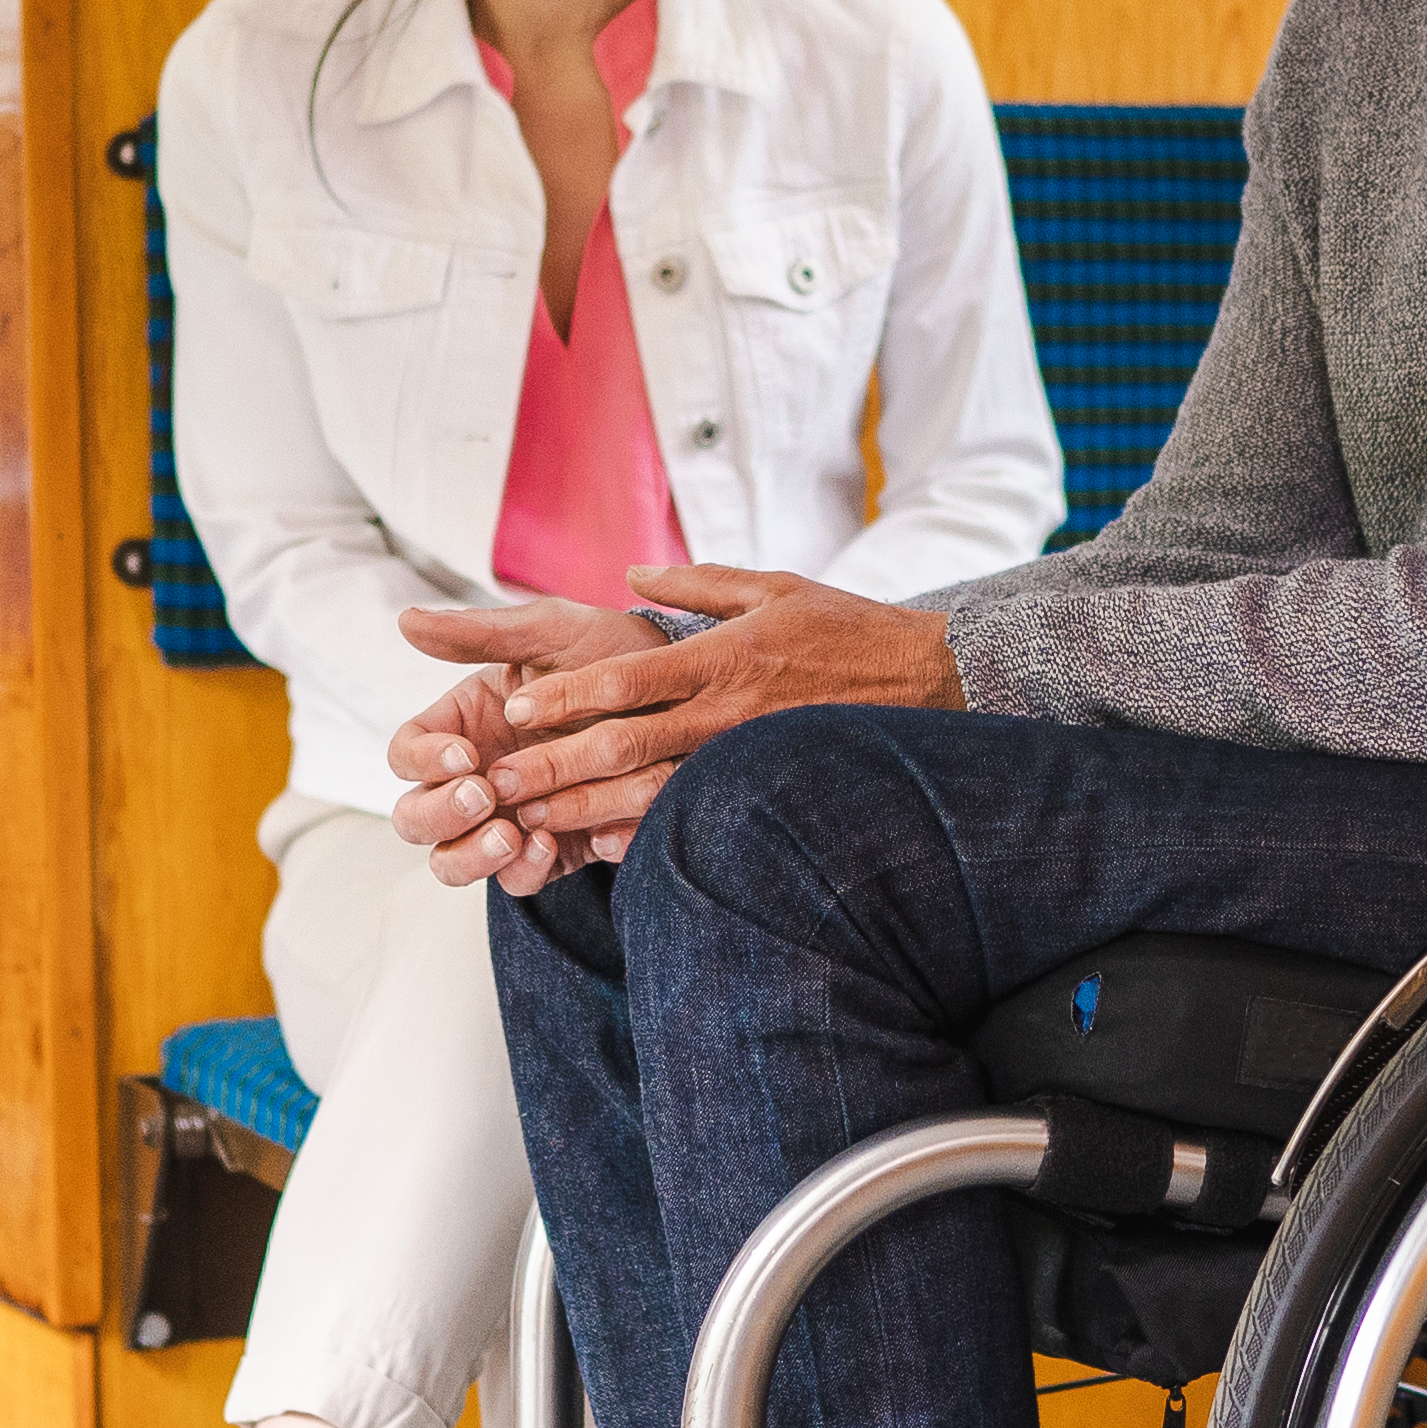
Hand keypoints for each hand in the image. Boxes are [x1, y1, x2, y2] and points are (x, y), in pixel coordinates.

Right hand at [385, 601, 652, 893]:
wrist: (685, 693)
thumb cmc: (611, 651)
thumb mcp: (550, 633)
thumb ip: (479, 633)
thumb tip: (406, 620)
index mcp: (463, 724)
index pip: (409, 754)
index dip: (423, 761)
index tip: (464, 755)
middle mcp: (478, 776)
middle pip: (417, 817)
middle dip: (439, 813)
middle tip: (484, 795)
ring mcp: (510, 816)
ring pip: (455, 861)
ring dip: (472, 855)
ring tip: (510, 834)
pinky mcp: (553, 850)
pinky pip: (522, 877)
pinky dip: (527, 869)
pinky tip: (550, 843)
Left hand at [417, 566, 963, 860]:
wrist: (929, 682)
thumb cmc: (847, 629)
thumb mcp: (774, 586)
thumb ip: (698, 581)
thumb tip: (631, 571)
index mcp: (721, 656)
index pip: (628, 679)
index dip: (567, 697)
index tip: (516, 708)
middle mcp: (725, 712)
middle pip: (624, 744)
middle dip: (555, 765)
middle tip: (497, 783)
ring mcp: (743, 759)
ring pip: (649, 793)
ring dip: (585, 811)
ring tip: (528, 826)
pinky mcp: (761, 788)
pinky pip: (695, 819)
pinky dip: (646, 839)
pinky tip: (601, 856)